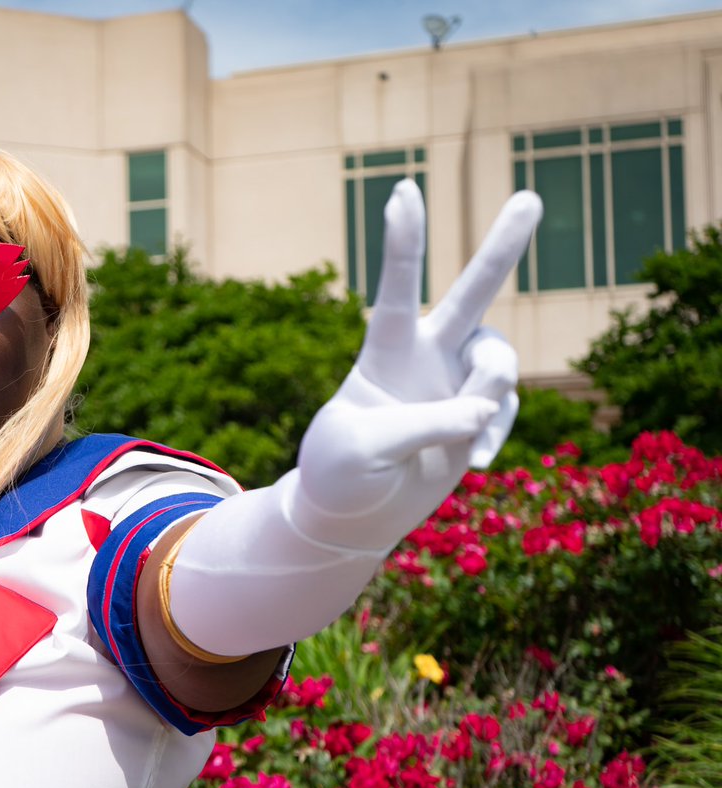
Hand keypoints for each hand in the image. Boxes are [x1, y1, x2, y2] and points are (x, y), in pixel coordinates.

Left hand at [293, 181, 541, 550]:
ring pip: (499, 364)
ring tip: (466, 440)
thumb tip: (485, 411)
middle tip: (531, 198)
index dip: (402, 243)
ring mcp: (455, 386)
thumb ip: (424, 425)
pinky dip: (493, 434)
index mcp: (384, 353)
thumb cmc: (340, 473)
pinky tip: (472, 463)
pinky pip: (504, 410)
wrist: (353, 515)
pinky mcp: (477, 418)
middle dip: (503, 248)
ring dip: (489, 395)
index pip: (394, 290)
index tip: (402, 189)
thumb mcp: (364, 451)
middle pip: (471, 295)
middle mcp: (426, 358)